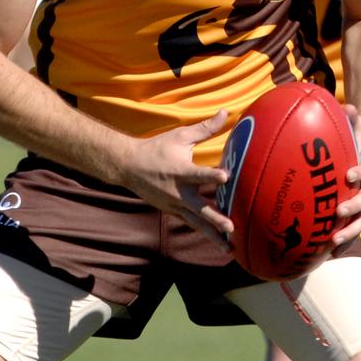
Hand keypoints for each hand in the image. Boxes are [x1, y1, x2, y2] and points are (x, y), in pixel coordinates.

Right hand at [122, 109, 231, 246]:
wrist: (130, 166)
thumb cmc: (158, 148)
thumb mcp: (180, 136)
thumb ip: (205, 128)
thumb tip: (227, 112)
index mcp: (181, 171)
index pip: (199, 173)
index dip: (212, 175)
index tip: (226, 176)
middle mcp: (179, 191)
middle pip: (199, 207)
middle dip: (215, 218)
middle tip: (231, 226)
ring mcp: (175, 205)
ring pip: (196, 222)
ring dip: (213, 235)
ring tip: (229, 249)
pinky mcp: (173, 211)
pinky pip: (192, 224)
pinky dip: (205, 234)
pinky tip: (220, 244)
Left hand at [332, 105, 360, 245]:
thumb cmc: (360, 141)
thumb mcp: (359, 127)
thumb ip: (353, 118)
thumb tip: (348, 106)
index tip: (349, 175)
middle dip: (354, 207)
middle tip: (338, 212)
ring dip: (350, 231)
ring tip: (333, 240)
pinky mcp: (360, 214)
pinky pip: (354, 229)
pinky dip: (344, 241)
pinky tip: (327, 254)